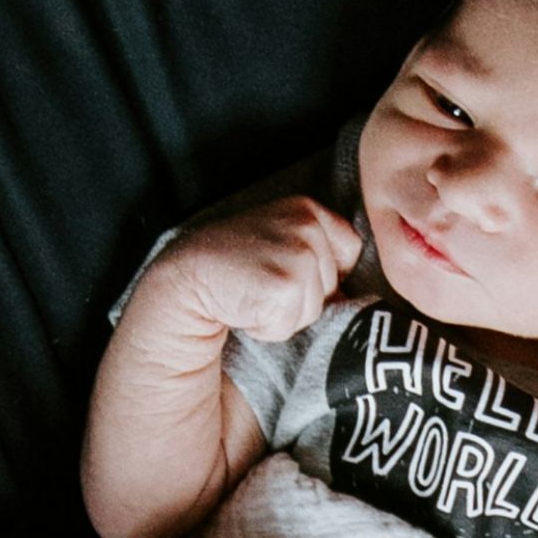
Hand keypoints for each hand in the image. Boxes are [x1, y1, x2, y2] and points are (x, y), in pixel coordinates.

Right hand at [156, 194, 363, 341]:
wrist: (184, 282)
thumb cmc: (233, 270)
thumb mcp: (280, 242)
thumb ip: (318, 253)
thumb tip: (353, 291)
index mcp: (307, 209)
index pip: (350, 250)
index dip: (321, 273)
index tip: (281, 269)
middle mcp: (307, 225)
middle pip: (334, 284)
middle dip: (302, 295)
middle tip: (260, 284)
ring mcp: (298, 254)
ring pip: (315, 309)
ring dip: (285, 314)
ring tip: (252, 295)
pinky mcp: (285, 286)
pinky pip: (292, 325)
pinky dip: (269, 328)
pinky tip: (245, 307)